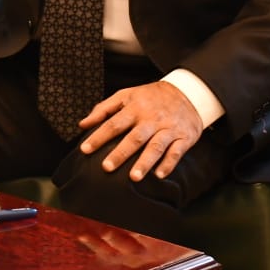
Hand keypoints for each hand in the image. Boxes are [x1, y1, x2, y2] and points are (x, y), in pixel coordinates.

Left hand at [77, 80, 203, 180]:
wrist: (187, 93)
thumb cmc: (150, 97)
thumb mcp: (126, 95)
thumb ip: (103, 109)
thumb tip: (82, 124)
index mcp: (135, 108)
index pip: (113, 124)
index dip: (99, 137)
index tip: (85, 149)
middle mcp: (151, 119)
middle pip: (134, 137)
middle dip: (120, 153)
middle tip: (107, 167)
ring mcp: (168, 128)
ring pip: (156, 146)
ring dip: (145, 162)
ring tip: (133, 177)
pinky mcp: (184, 137)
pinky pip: (176, 152)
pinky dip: (168, 164)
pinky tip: (159, 175)